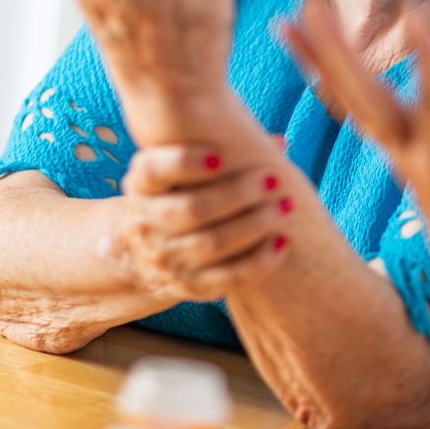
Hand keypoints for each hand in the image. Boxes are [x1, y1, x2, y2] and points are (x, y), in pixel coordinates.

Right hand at [112, 143, 292, 301]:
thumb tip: (278, 142)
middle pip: (192, 209)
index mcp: (143, 187)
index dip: (184, 162)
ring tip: (287, 207)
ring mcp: (166, 259)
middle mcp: (146, 224)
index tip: (220, 156)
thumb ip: (223, 153)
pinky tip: (283, 243)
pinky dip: (258, 262)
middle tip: (275, 180)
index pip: (153, 171)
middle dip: (238, 193)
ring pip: (211, 244)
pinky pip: (226, 278)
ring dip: (254, 225)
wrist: (149, 255)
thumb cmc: (183, 195)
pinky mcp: (189, 286)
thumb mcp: (184, 173)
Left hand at [278, 0, 429, 346]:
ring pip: (351, 104)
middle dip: (338, 55)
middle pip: (367, 101)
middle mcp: (414, 159)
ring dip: (320, 62)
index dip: (428, 59)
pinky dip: (330, 83)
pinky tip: (313, 56)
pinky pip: (356, 114)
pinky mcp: (401, 158)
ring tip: (286, 19)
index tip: (415, 11)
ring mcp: (401, 159)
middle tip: (309, 5)